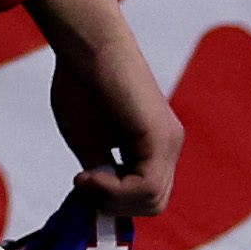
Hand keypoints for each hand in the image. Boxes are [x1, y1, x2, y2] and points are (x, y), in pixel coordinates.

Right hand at [33, 0, 182, 215]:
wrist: (87, 44)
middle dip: (115, 205)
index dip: (115, 203)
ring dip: (113, 199)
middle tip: (83, 185)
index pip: (146, 197)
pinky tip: (92, 175)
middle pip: (154, 204)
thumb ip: (101, 175)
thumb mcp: (89, 143)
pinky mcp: (161, 138)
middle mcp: (168, 148)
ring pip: (153, 200)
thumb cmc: (81, 84)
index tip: (83, 186)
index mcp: (154, 151)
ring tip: (86, 178)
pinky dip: (115, 190)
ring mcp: (169, 143)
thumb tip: (100, 205)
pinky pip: (147, 186)